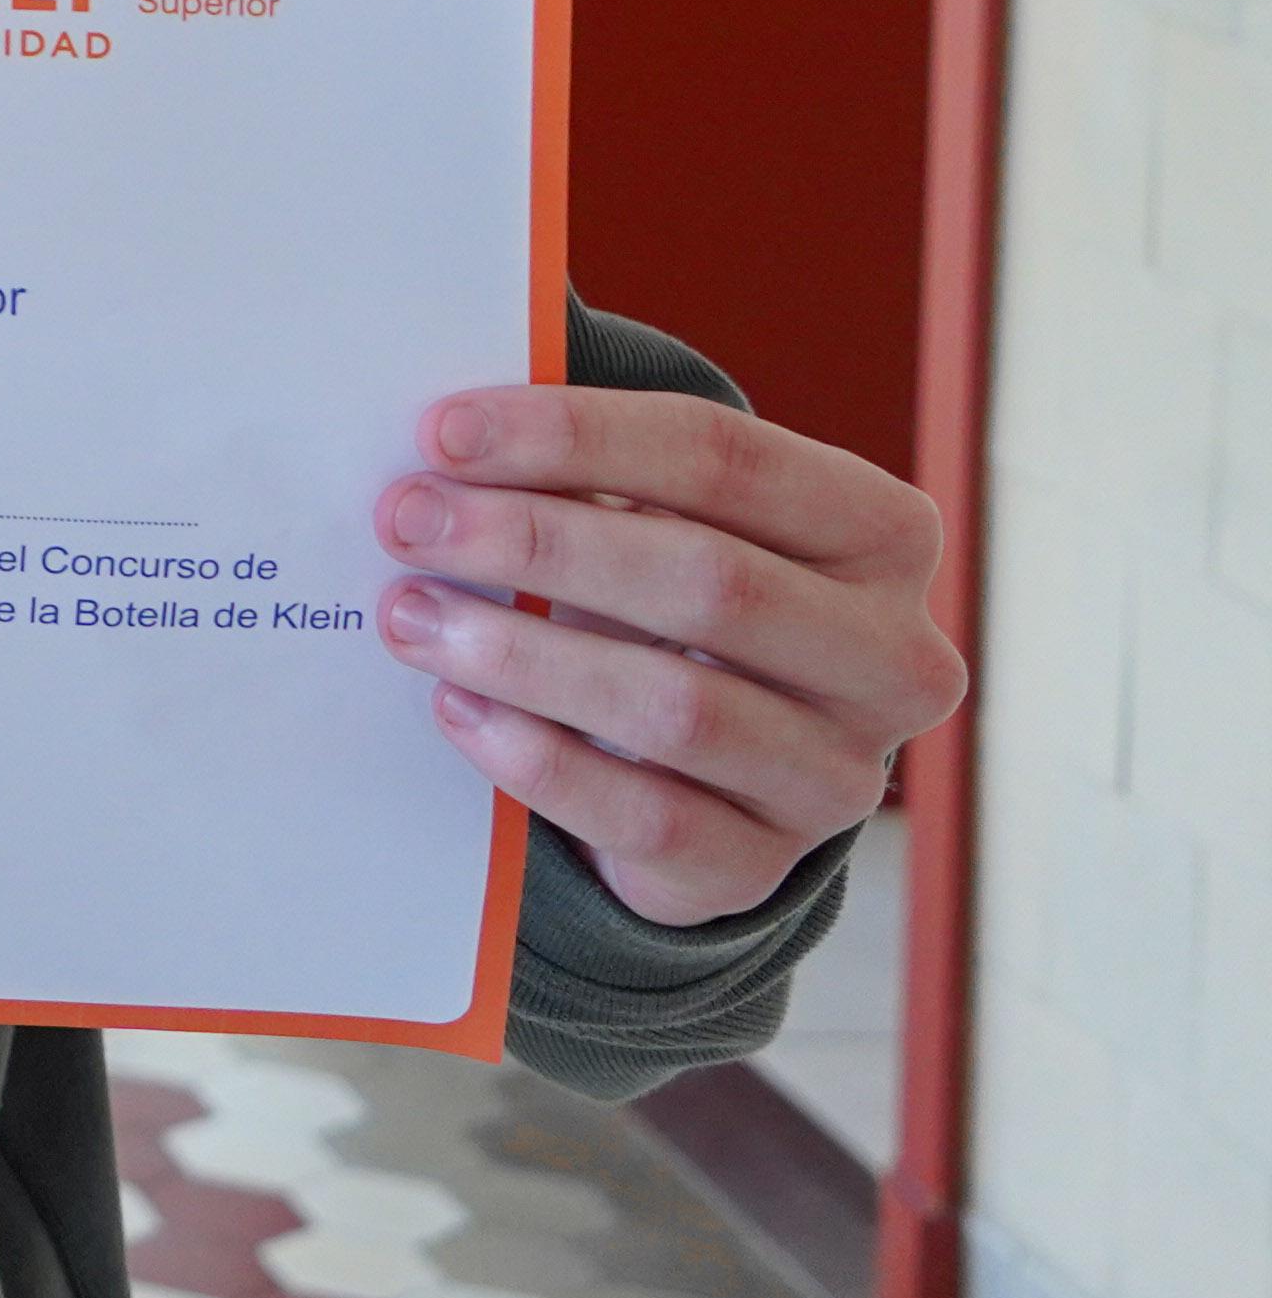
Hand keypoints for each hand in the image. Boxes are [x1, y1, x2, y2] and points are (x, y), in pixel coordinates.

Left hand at [377, 383, 963, 924]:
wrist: (710, 766)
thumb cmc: (669, 596)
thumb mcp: (665, 516)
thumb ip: (592, 465)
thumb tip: (449, 436)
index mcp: (881, 532)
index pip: (726, 459)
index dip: (576, 436)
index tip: (443, 431)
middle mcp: (890, 658)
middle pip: (707, 580)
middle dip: (536, 542)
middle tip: (406, 519)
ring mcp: (836, 775)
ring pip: (676, 708)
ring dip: (521, 654)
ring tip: (410, 615)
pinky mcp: (764, 866)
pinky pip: (646, 817)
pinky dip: (537, 758)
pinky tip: (457, 708)